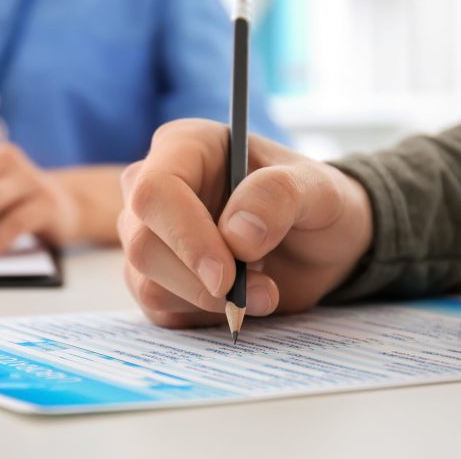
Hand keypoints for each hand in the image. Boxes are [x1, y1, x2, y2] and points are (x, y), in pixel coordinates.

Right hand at [119, 119, 372, 327]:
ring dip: (207, 301)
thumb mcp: (319, 188)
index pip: (154, 191)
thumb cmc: (313, 201)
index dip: (185, 236)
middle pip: (142, 243)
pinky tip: (238, 297)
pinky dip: (204, 315)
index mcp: (184, 146)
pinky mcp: (154, 276)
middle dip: (199, 281)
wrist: (318, 244)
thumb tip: (236, 235)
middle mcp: (154, 187)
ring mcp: (148, 233)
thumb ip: (279, 196)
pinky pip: (157, 308)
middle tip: (261, 291)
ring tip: (262, 289)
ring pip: (145, 281)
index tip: (227, 275)